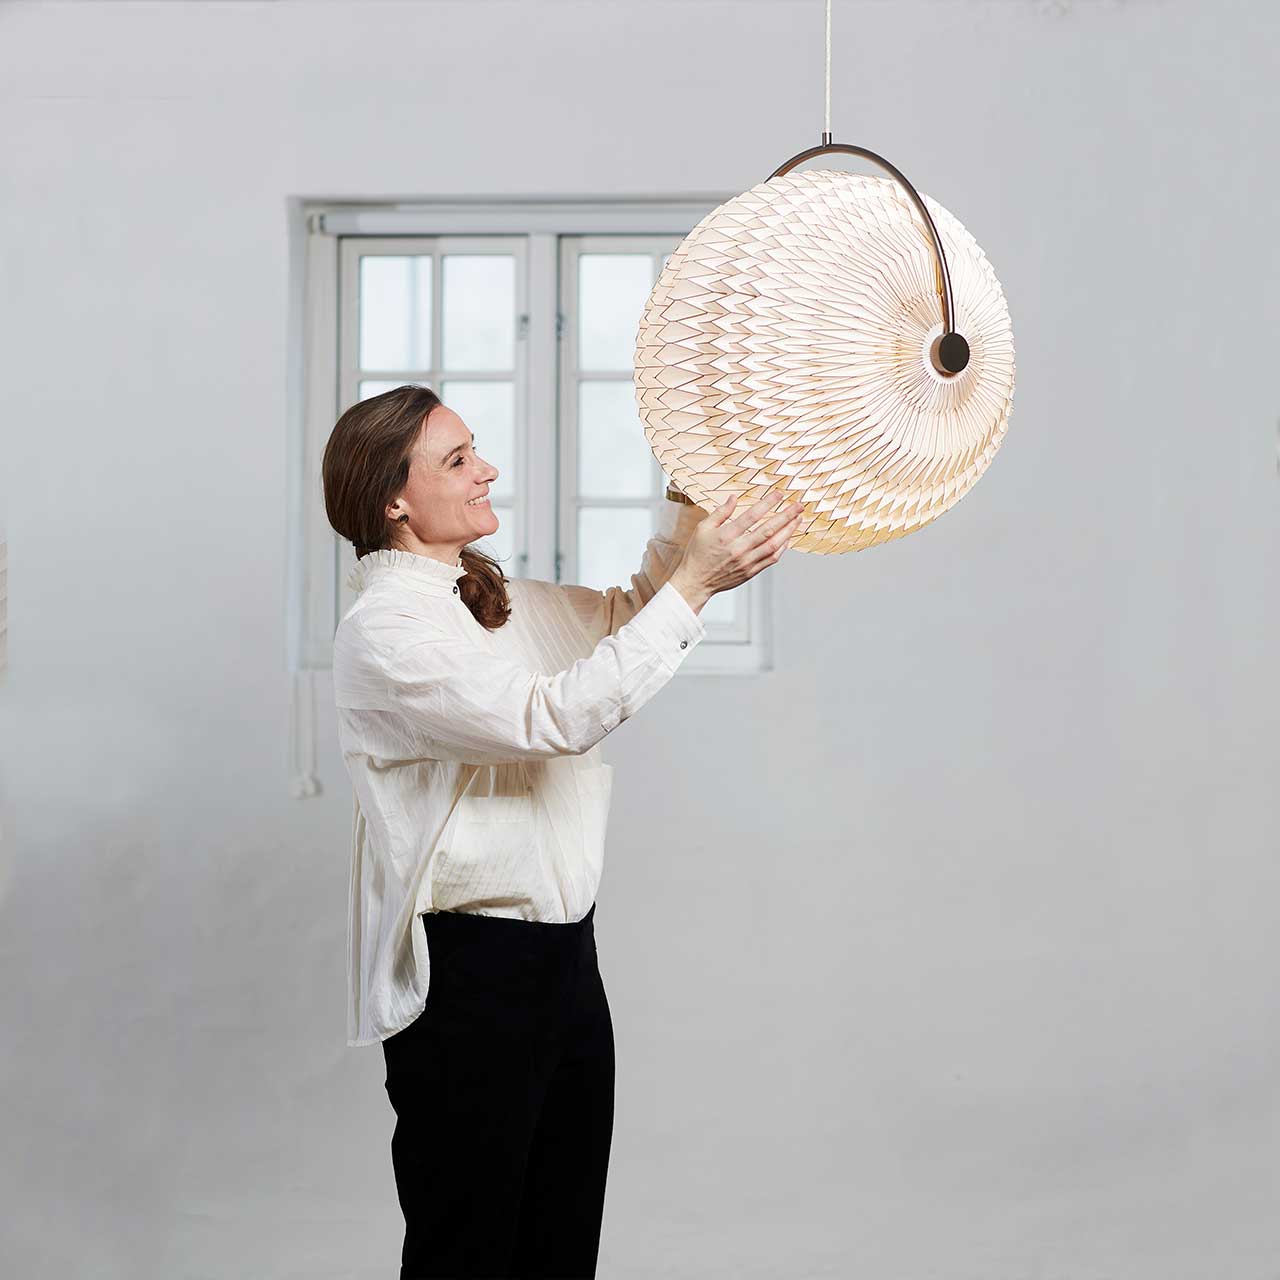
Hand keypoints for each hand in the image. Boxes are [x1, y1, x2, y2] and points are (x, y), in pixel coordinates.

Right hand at [670, 488, 803, 610]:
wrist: (696, 581)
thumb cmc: (698, 554)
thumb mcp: (703, 528)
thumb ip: (720, 513)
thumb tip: (734, 498)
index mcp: (726, 536)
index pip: (752, 516)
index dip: (768, 503)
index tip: (779, 494)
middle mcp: (739, 549)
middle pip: (768, 529)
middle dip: (786, 516)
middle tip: (798, 506)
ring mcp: (747, 562)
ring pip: (774, 545)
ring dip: (788, 531)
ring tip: (798, 520)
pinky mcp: (751, 571)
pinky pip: (771, 559)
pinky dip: (782, 548)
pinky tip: (787, 538)